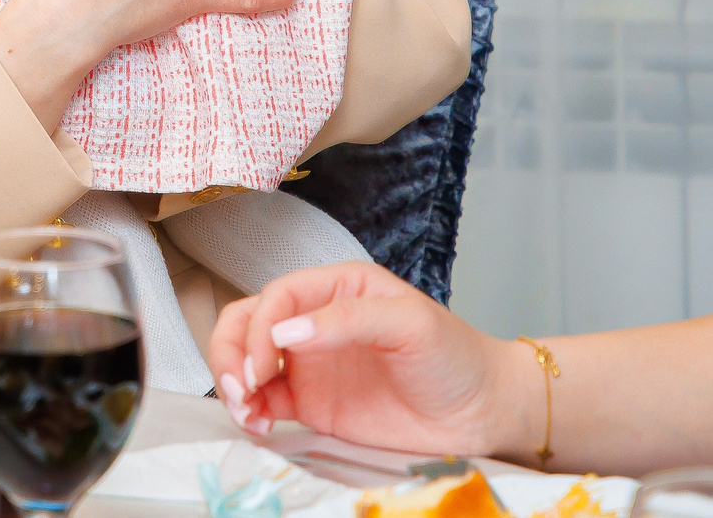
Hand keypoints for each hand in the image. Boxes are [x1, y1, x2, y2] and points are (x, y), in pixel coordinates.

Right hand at [211, 262, 526, 457]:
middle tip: (241, 386)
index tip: (264, 362)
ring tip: (246, 411)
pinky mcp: (312, 404)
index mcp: (338, 288)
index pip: (278, 296)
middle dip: (233, 352)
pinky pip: (265, 402)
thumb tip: (286, 332)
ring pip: (247, 361)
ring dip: (234, 382)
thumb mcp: (410, 323)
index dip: (261, 327)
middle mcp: (316, 321)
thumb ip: (348, 321)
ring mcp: (311, 364)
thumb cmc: (455, 357)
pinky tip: (258, 424)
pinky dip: (250, 412)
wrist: (480, 414)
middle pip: (248, 322)